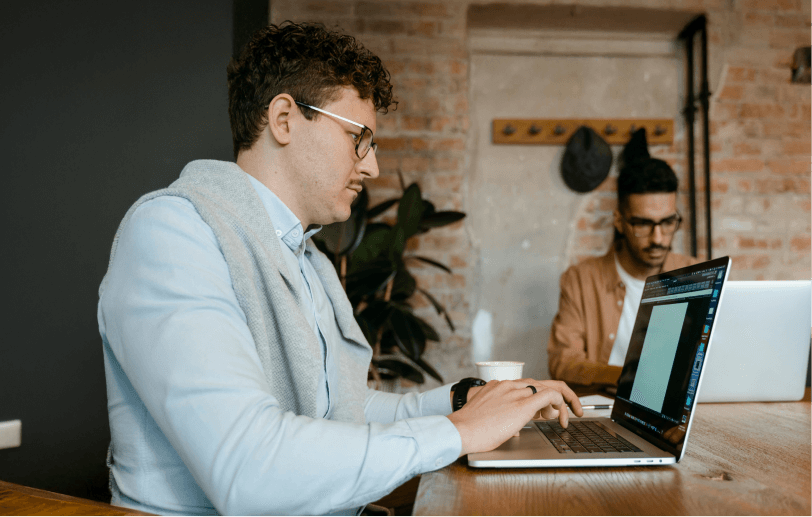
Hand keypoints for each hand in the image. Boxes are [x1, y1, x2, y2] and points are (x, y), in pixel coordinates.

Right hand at [447, 379, 581, 456]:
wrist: (461, 430)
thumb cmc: (469, 428)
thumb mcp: (487, 415)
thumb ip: (502, 416)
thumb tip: (515, 428)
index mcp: (500, 386)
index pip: (528, 385)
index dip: (540, 396)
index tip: (546, 410)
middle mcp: (509, 385)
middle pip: (540, 384)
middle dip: (556, 396)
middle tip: (563, 412)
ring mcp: (516, 392)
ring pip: (547, 388)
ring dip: (558, 403)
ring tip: (562, 418)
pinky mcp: (522, 404)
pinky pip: (549, 395)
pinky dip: (559, 402)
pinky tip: (560, 415)